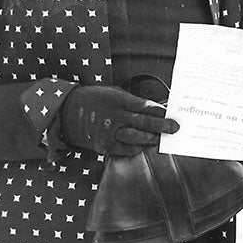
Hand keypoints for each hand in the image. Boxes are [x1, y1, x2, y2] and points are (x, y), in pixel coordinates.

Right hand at [60, 85, 178, 155]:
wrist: (67, 112)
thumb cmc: (94, 99)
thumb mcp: (113, 92)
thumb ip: (132, 101)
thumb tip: (153, 108)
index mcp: (118, 100)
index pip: (145, 106)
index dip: (160, 111)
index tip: (170, 113)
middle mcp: (115, 116)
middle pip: (144, 122)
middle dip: (162, 126)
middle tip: (175, 128)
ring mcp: (109, 132)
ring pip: (136, 138)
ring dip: (151, 139)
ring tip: (160, 139)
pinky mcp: (104, 145)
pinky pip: (125, 149)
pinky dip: (136, 148)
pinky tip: (143, 146)